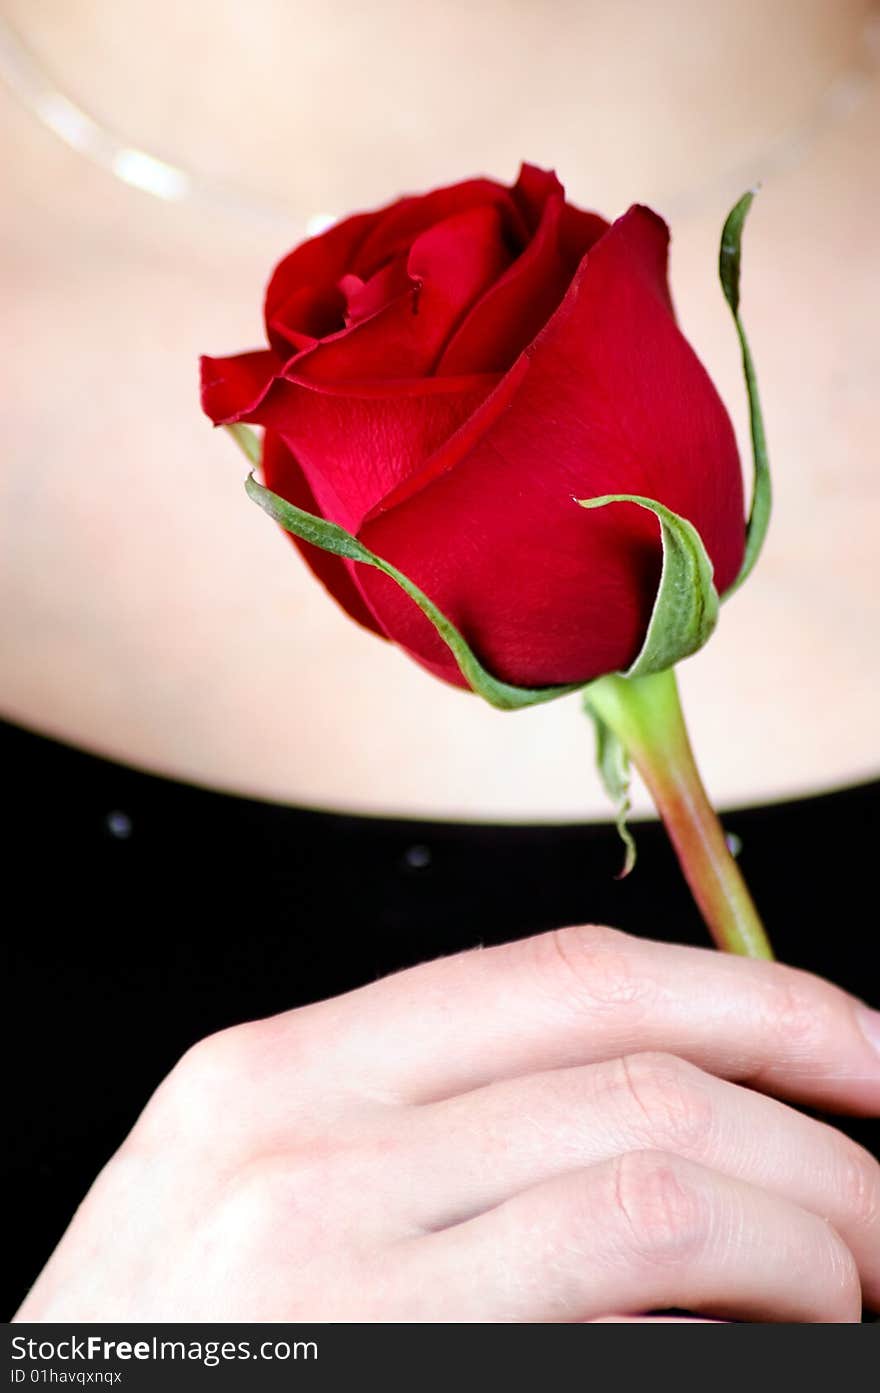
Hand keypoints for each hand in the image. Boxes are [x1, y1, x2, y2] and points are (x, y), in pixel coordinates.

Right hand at [16, 925, 879, 1321]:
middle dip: (815, 1139)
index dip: (749, 1000)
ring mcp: (332, 1272)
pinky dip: (721, 1334)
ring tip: (840, 1290)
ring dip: (803, 1241)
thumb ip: (438, 1116)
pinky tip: (739, 1351)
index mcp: (284, 1069)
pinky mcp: (384, 1380)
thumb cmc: (177, 1344)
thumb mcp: (270, 1182)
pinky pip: (624, 1323)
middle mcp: (302, 1144)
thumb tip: (674, 1100)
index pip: (568, 979)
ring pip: (662, 1194)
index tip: (856, 1049)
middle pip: (642, 1081)